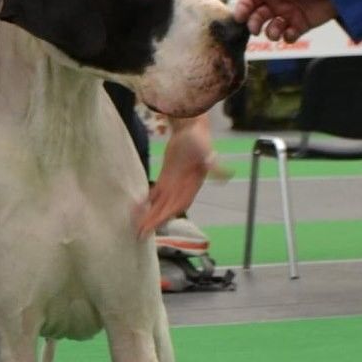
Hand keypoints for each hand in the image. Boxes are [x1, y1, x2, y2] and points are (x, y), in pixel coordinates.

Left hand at [133, 116, 212, 238]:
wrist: (190, 127)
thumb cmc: (198, 138)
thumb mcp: (206, 151)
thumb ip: (213, 163)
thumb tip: (224, 171)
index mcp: (192, 186)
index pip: (179, 205)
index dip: (167, 216)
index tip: (155, 225)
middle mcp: (183, 188)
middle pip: (167, 208)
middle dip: (155, 221)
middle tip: (140, 234)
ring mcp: (174, 183)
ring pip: (160, 203)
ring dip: (150, 214)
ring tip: (137, 226)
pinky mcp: (166, 176)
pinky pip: (156, 192)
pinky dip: (148, 200)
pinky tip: (139, 207)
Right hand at [233, 0, 335, 43]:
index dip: (243, 7)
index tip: (239, 17)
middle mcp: (277, 2)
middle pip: (257, 16)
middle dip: (254, 23)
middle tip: (255, 30)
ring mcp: (288, 14)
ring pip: (271, 28)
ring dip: (271, 32)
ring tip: (277, 32)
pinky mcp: (300, 25)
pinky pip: (288, 36)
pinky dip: (288, 37)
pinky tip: (292, 32)